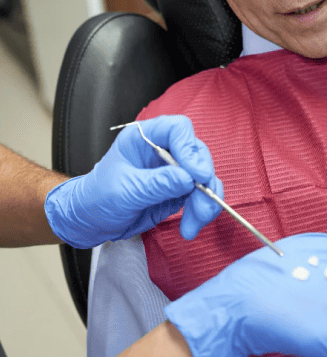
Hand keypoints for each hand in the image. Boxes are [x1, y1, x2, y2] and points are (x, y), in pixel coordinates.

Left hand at [44, 116, 222, 247]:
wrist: (90, 222)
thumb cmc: (97, 199)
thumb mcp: (124, 192)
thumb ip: (156, 184)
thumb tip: (189, 179)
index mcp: (143, 137)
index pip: (177, 130)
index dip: (190, 149)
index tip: (197, 175)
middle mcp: (162, 149)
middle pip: (196, 153)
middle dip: (204, 180)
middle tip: (203, 204)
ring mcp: (173, 169)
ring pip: (203, 176)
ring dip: (206, 200)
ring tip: (195, 224)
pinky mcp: (178, 189)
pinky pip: (200, 195)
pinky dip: (201, 210)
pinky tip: (190, 226)